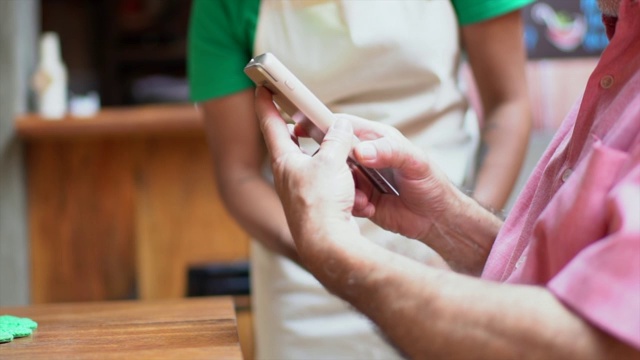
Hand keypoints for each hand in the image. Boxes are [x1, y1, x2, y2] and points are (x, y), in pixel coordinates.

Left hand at [255, 87, 360, 256]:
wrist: (328, 246)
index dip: (267, 104)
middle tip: (307, 120)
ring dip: (333, 162)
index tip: (261, 88)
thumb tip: (341, 125)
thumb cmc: (322, 203)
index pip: (271, 124)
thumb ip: (337, 138)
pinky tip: (356, 192)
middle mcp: (288, 177)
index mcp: (284, 161)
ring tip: (348, 161)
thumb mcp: (332, 161)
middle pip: (292, 145)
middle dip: (302, 133)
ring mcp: (300, 193)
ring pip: (317, 167)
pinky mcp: (315, 208)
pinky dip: (343, 184)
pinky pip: (330, 187)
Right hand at [324, 114, 458, 241]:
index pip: (345, 126)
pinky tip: (367, 209)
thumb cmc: (431, 183)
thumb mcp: (415, 161)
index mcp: (376, 139)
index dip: (324, 125)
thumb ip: (389, 151)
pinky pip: (344, 199)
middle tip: (330, 174)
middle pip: (334, 153)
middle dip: (328, 163)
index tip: (303, 127)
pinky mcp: (361, 199)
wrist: (437, 219)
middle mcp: (365, 157)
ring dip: (342, 188)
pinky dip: (350, 204)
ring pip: (336, 178)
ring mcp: (361, 179)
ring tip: (361, 197)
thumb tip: (360, 151)